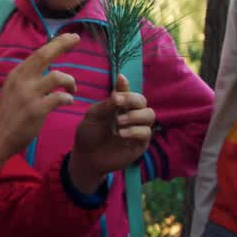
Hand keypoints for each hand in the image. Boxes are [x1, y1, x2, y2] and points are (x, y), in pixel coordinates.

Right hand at [0, 32, 79, 181]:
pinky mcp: (36, 110)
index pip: (38, 53)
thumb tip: (44, 69)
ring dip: (70, 81)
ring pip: (56, 77)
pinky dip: (68, 98)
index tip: (69, 37)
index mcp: (16, 74)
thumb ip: (26, 79)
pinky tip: (68, 101)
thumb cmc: (8, 116)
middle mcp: (21, 80)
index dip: (55, 43)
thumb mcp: (13, 91)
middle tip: (76, 38)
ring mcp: (28, 95)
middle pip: (44, 55)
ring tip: (73, 89)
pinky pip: (59, 97)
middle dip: (61, 44)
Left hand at [67, 74, 155, 192]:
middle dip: (132, 99)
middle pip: (142, 101)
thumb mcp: (94, 116)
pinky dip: (135, 130)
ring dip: (135, 115)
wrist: (87, 157)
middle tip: (117, 102)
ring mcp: (137, 128)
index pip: (127, 92)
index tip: (120, 80)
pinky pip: (146, 132)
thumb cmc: (89, 134)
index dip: (125, 86)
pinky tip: (121, 133)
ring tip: (119, 122)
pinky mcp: (140, 143)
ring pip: (149, 115)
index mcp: (119, 106)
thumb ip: (106, 104)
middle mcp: (131, 114)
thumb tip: (117, 93)